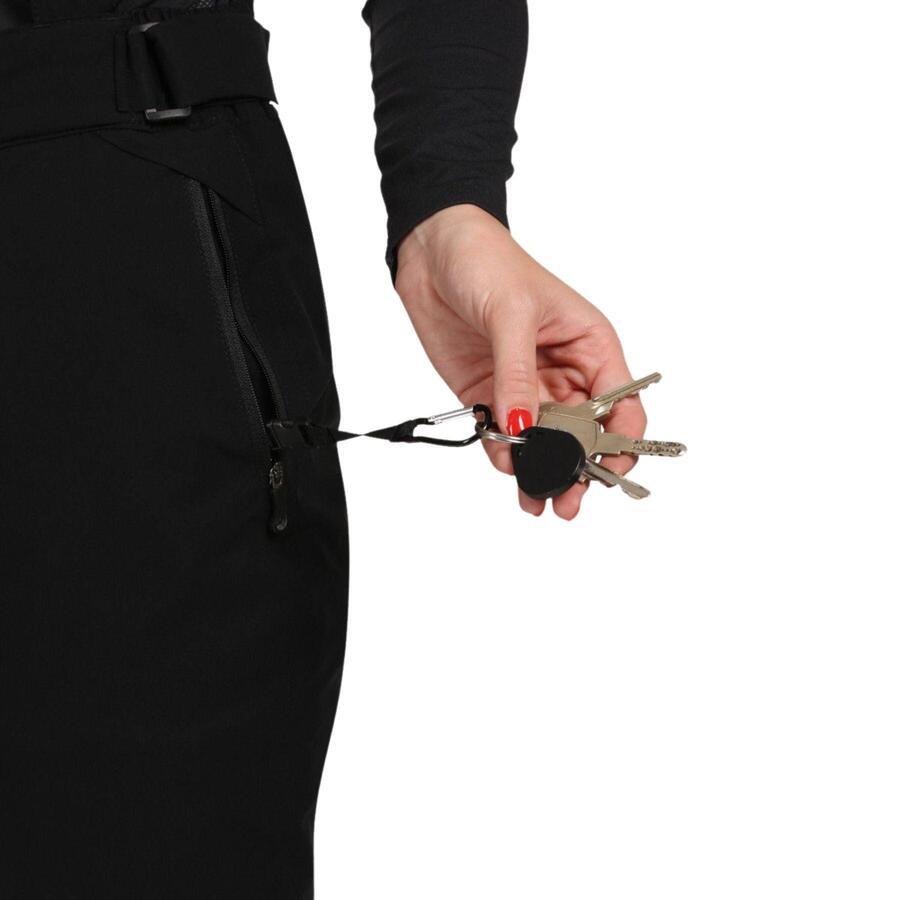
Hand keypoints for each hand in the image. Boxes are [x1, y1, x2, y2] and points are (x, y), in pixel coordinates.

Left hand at [395, 204, 645, 518]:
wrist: (432, 251)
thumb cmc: (488, 261)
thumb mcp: (511, 314)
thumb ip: (518, 374)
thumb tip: (524, 428)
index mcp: (590, 346)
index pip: (621, 404)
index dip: (622, 441)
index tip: (609, 469)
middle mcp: (565, 372)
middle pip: (583, 435)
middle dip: (578, 470)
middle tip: (566, 501)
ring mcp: (527, 387)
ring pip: (545, 443)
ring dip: (541, 471)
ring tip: (534, 501)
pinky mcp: (491, 395)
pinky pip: (504, 435)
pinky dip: (504, 454)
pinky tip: (503, 464)